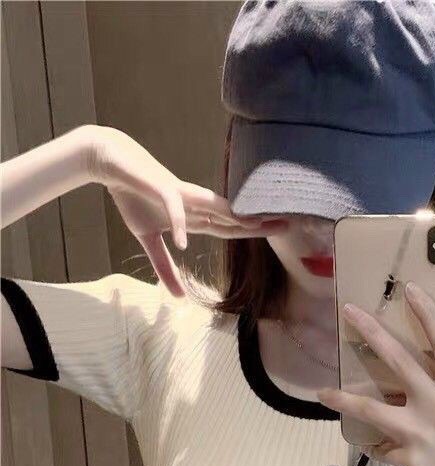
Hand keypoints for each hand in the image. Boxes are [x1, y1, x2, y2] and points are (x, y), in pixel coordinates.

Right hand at [87, 126, 286, 296]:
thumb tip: (177, 297)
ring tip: (256, 226)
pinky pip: (172, 209)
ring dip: (233, 216)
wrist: (110, 163)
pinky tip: (184, 242)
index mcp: (194, 217)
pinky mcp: (160, 188)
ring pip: (212, 206)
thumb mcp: (148, 239)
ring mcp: (179, 195)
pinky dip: (178, 225)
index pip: (229, 227)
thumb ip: (164, 267)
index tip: (276, 232)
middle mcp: (193, 204)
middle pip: (231, 216)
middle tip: (287, 224)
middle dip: (257, 222)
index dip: (252, 231)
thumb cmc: (133, 197)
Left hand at [315, 282, 434, 465]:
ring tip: (323, 392)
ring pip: (370, 408)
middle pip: (397, 360)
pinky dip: (382, 448)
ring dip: (343, 398)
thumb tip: (407, 388)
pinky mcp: (407, 458)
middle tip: (348, 310)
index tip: (408, 287)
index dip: (426, 312)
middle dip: (371, 332)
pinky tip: (388, 452)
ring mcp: (419, 431)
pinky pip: (382, 448)